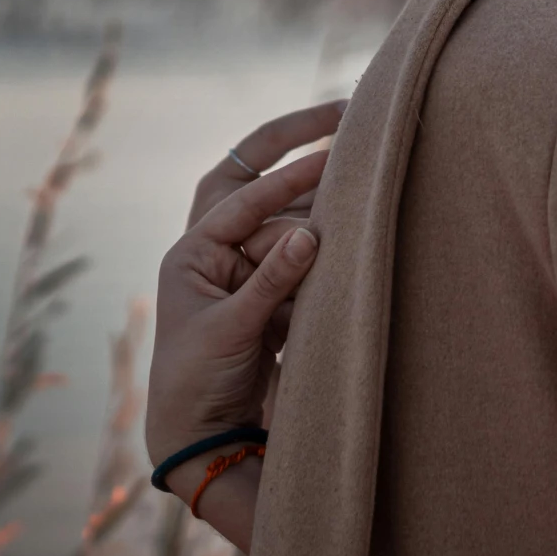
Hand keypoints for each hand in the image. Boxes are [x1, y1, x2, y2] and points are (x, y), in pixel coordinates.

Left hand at [145, 106, 341, 536]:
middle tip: (346, 113)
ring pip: (286, 221)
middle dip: (294, 148)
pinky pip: (302, 259)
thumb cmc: (195, 384)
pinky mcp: (272, 299)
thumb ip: (272, 282)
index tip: (335, 149)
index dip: (290, 172)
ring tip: (364, 182)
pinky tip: (358, 234)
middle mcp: (216, 254)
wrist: (200, 442)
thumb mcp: (229, 331)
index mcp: (192, 254)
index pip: (243, 195)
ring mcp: (245, 274)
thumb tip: (311, 232)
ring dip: (320, 205)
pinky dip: (328, 248)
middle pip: (255, 183)